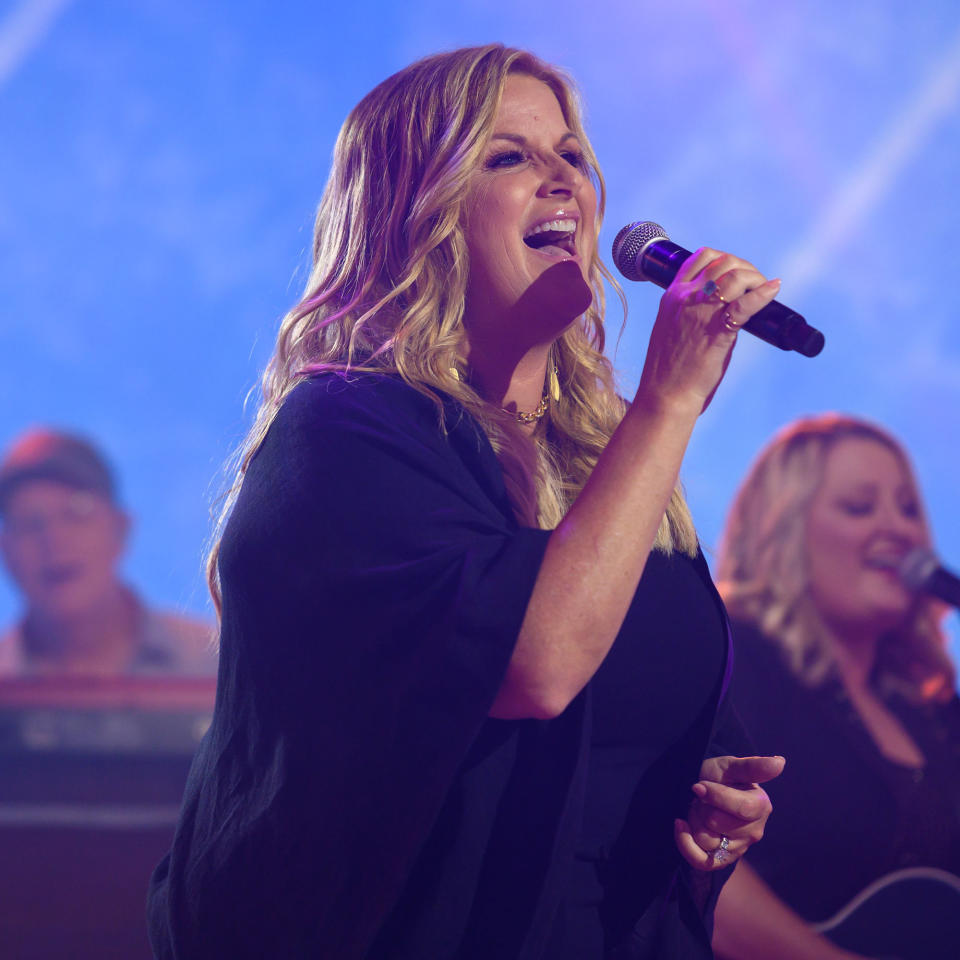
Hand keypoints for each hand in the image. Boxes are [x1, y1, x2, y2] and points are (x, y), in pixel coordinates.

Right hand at [635, 249, 780, 414]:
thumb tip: (724, 307)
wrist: (665, 394)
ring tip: (764, 289)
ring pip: (734, 275)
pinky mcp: (717, 331)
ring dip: (755, 277)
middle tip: (756, 284)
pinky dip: (763, 294)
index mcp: (672, 296)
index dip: (726, 259)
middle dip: (745, 267)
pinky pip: (744, 304)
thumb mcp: (673, 328)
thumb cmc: (670, 368)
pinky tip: (773, 289)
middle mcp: (685, 298)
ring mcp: (700, 312)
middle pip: (723, 262)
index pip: (701, 258)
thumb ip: (692, 311)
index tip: (737, 273)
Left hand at [674, 754, 784, 871]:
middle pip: (717, 823)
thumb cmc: (721, 776)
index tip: (698, 785)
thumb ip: (753, 766)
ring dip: (693, 820)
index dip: (716, 796)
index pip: (741, 808)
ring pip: (706, 839)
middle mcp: (753, 831)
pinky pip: (701, 861)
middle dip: (702, 806)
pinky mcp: (721, 859)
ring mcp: (738, 847)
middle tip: (702, 797)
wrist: (704, 789)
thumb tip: (779, 762)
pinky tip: (680, 824)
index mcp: (761, 806)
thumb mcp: (731, 766)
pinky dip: (685, 843)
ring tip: (699, 809)